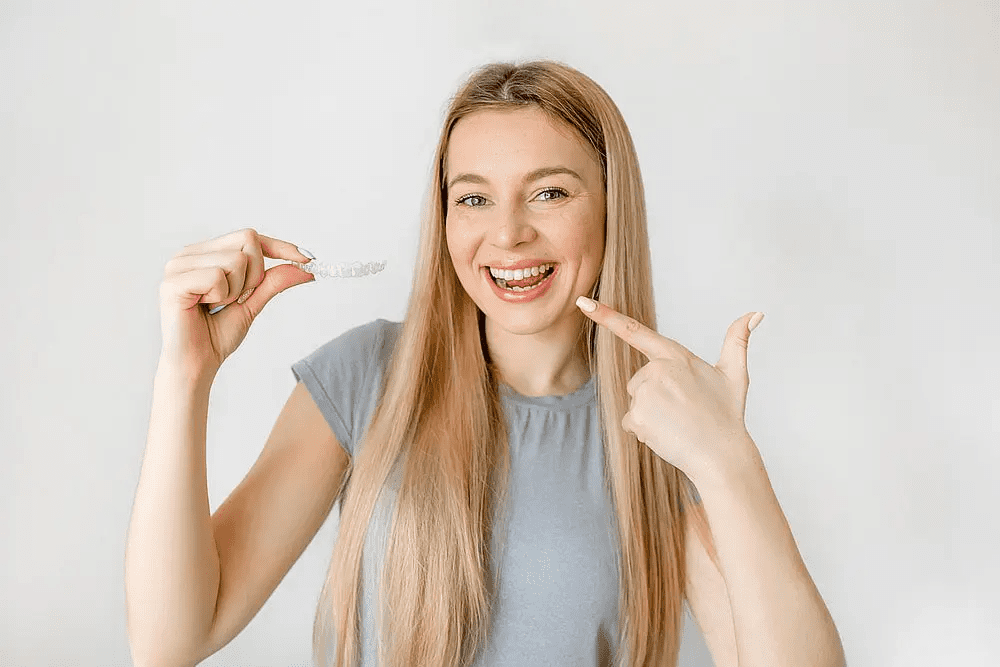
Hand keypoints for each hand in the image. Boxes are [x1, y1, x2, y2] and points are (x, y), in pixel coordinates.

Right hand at [158, 228, 314, 376]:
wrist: (196, 365)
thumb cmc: (217, 335)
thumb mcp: (253, 304)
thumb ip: (273, 282)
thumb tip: (305, 266)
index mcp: (206, 254)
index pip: (249, 236)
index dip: (280, 246)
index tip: (308, 258)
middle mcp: (190, 254)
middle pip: (247, 240)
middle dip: (255, 275)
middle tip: (236, 299)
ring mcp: (178, 265)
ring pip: (236, 259)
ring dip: (237, 290)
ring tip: (216, 306)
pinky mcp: (172, 281)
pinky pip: (216, 276)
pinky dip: (221, 296)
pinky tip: (204, 308)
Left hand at [577, 297, 762, 479]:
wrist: (721, 455)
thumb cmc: (727, 416)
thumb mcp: (735, 374)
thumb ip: (738, 340)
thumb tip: (756, 313)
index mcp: (675, 356)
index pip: (635, 331)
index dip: (607, 316)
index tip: (583, 303)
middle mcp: (657, 370)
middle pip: (638, 381)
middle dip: (654, 396)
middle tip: (682, 410)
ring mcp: (645, 393)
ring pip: (635, 402)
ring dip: (650, 414)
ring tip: (676, 423)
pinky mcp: (637, 415)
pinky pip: (630, 422)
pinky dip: (644, 430)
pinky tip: (666, 434)